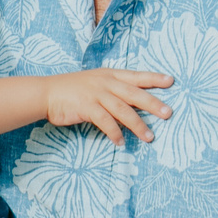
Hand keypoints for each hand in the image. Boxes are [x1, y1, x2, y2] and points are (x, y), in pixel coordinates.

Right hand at [41, 69, 174, 143]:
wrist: (46, 92)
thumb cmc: (71, 89)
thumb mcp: (94, 82)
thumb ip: (112, 89)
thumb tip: (132, 102)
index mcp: (109, 74)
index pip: (136, 76)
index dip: (153, 78)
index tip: (171, 81)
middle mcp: (105, 83)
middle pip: (134, 93)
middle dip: (153, 104)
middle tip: (168, 113)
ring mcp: (96, 94)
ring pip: (123, 110)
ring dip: (138, 125)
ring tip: (149, 137)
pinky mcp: (86, 107)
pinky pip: (105, 122)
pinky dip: (115, 133)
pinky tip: (120, 142)